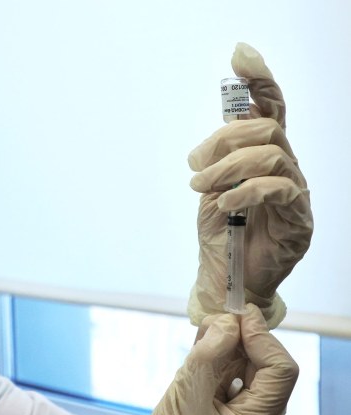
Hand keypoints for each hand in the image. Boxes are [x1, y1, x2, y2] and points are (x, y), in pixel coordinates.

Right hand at [131, 305, 298, 414]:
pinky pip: (239, 379)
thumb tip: (228, 322)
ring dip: (231, 347)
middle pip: (268, 369)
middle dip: (244, 339)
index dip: (262, 338)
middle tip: (215, 319)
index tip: (239, 314)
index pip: (279, 372)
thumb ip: (208, 357)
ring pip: (253, 371)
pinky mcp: (238, 414)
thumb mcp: (184, 395)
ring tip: (204, 333)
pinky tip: (204, 348)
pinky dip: (223, 360)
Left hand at [187, 43, 312, 327]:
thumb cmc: (220, 236)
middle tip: (196, 167)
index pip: (269, 109)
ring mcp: (294, 191)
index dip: (259, 81)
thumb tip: (210, 142)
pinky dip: (246, 189)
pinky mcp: (298, 218)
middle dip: (224, 139)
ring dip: (227, 166)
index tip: (240, 54)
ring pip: (271, 153)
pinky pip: (278, 188)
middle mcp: (283, 167)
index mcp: (261, 156)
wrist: (225, 280)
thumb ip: (215, 162)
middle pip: (265, 127)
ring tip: (201, 188)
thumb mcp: (210, 191)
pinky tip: (224, 202)